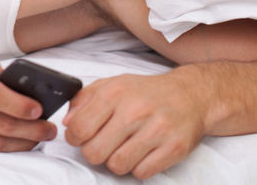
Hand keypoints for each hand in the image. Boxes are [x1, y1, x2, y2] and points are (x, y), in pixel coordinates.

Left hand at [63, 70, 208, 178]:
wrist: (189, 95)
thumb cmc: (144, 92)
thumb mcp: (111, 84)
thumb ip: (83, 100)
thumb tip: (67, 122)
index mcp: (114, 94)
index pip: (79, 128)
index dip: (74, 138)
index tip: (80, 137)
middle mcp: (135, 111)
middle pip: (95, 152)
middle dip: (93, 153)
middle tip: (101, 145)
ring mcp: (156, 131)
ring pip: (117, 165)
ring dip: (116, 161)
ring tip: (122, 148)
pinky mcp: (174, 148)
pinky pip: (142, 173)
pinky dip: (137, 167)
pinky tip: (141, 153)